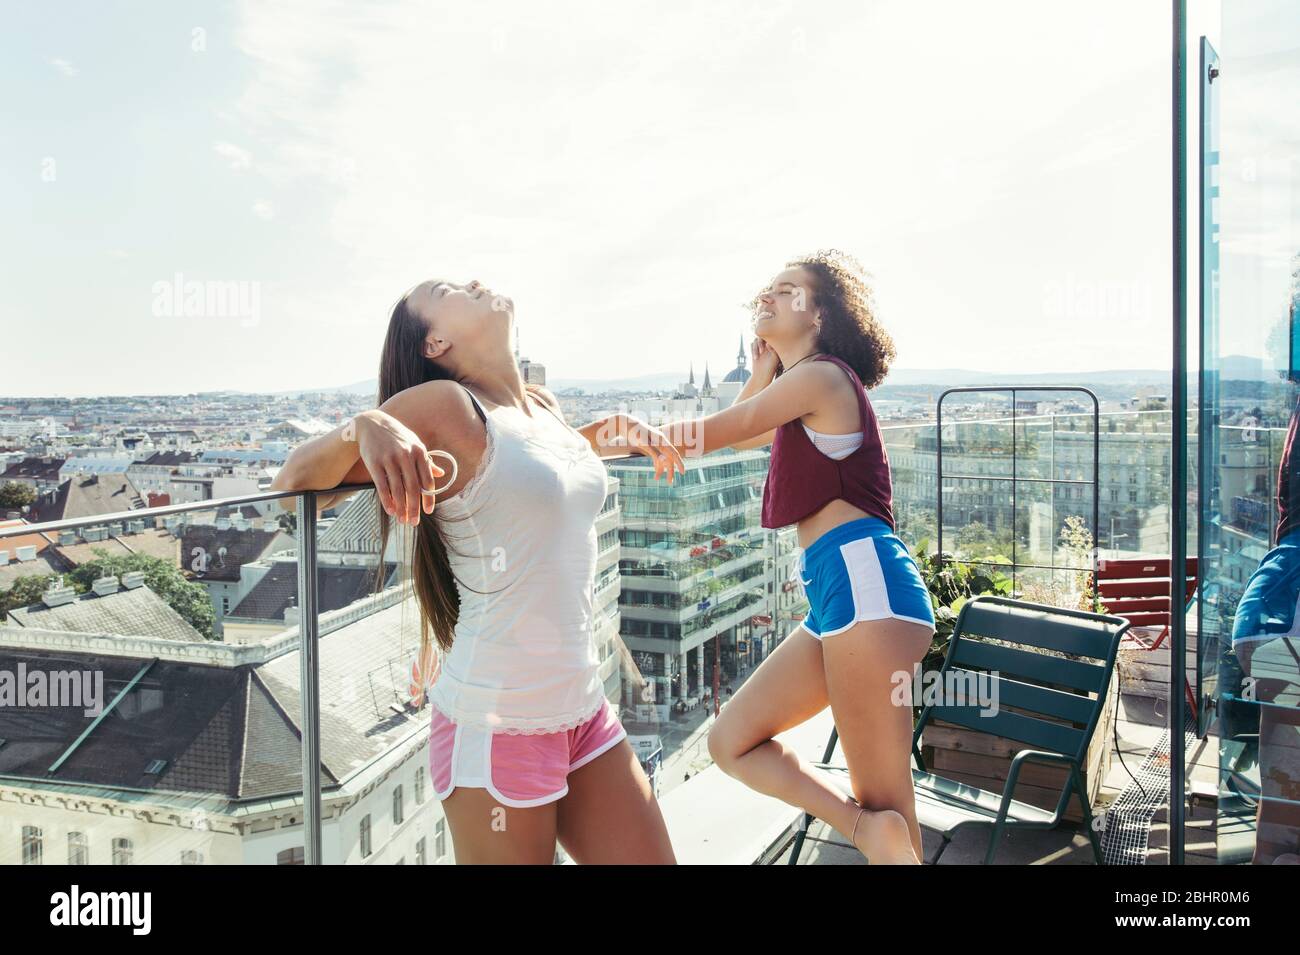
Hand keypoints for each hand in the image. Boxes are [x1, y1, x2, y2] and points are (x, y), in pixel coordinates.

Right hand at [354, 410, 443, 525]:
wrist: (371, 423)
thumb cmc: (397, 436)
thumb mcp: (415, 444)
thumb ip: (427, 461)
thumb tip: (441, 474)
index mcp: (419, 451)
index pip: (427, 480)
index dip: (429, 498)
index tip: (428, 512)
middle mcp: (406, 455)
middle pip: (413, 488)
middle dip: (414, 508)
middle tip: (414, 522)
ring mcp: (389, 459)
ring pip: (397, 490)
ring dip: (401, 508)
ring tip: (402, 520)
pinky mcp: (374, 463)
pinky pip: (382, 486)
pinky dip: (387, 501)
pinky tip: (391, 510)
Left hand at [623, 418, 685, 483]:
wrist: (627, 424)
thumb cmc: (636, 433)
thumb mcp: (645, 444)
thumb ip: (655, 452)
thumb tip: (665, 461)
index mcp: (662, 441)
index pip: (674, 454)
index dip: (679, 463)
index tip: (682, 473)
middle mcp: (661, 442)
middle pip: (669, 458)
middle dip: (670, 471)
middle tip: (670, 483)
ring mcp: (656, 444)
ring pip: (662, 459)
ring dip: (661, 469)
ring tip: (657, 479)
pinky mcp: (650, 445)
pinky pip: (656, 457)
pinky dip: (656, 464)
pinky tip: (655, 471)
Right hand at [751, 337, 778, 381]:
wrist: (761, 376)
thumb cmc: (770, 369)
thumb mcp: (774, 359)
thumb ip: (773, 350)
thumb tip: (767, 343)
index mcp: (775, 346)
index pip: (772, 335)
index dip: (769, 340)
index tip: (769, 349)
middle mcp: (768, 345)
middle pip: (763, 336)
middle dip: (761, 342)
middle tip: (762, 352)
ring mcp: (761, 348)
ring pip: (757, 339)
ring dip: (756, 346)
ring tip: (758, 355)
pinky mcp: (755, 350)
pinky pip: (752, 344)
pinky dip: (753, 349)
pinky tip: (756, 357)